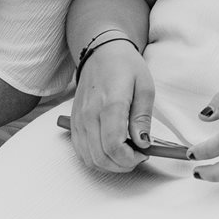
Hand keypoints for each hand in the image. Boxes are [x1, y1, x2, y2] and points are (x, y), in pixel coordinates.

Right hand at [68, 41, 153, 173]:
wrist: (101, 52)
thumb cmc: (125, 66)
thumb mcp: (144, 87)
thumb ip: (142, 117)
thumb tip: (143, 143)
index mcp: (110, 104)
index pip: (114, 146)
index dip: (131, 158)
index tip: (144, 154)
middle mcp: (90, 114)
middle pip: (101, 157)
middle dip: (123, 165)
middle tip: (138, 156)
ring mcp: (79, 120)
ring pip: (89, 159)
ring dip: (110, 165)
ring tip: (126, 154)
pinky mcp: (74, 123)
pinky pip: (81, 151)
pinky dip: (97, 158)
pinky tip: (111, 150)